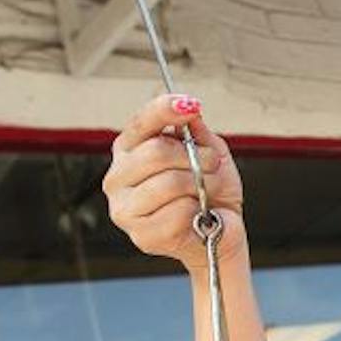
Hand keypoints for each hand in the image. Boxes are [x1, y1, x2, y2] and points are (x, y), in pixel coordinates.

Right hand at [103, 93, 245, 270]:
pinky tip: (196, 214)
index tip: (189, 105)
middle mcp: (118, 178)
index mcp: (130, 151)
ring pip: (168, 183)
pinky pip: (176, 214)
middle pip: (156, 152)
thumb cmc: (211, 190)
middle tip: (213, 164)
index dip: (163, 110)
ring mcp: (125, 208)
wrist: (222, 230)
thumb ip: (196, 131)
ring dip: (200, 185)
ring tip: (208, 190)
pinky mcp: (141, 235)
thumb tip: (188, 109)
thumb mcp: (210, 151)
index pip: (141, 123)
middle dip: (196, 157)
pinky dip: (196, 212)